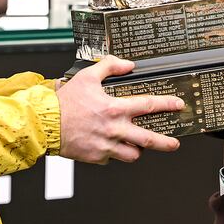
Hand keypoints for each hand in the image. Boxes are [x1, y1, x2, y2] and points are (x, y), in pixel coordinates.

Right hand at [56, 55, 182, 163]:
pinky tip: (108, 145)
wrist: (45, 123)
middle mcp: (114, 129)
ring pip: (132, 154)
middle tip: (174, 143)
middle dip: (165, 142)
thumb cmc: (64, 102)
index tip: (178, 105)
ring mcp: (106, 145)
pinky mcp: (96, 157)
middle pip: (148, 139)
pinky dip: (112, 153)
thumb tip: (127, 64)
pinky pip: (111, 158)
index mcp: (114, 108)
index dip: (167, 104)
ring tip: (138, 145)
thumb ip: (109, 66)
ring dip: (137, 149)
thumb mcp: (87, 76)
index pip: (148, 105)